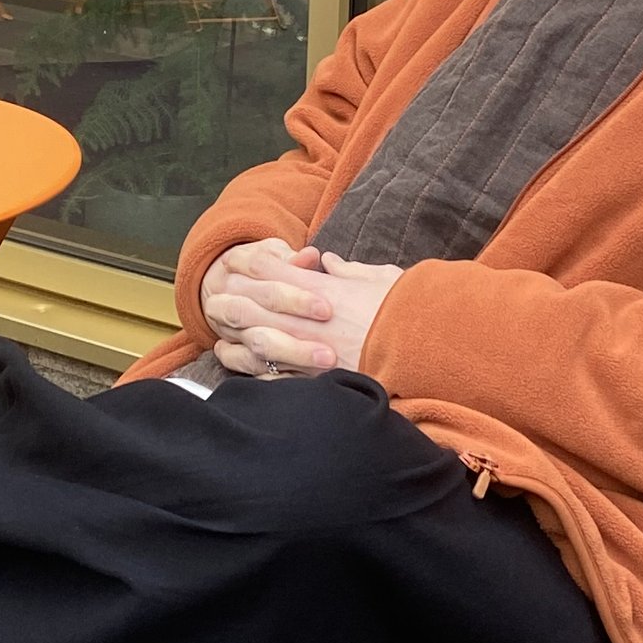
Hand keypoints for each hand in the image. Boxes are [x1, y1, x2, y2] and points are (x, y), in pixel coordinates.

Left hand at [199, 238, 402, 378]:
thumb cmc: (409, 311)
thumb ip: (349, 271)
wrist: (428, 351)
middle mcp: (305, 318)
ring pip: (252, 338)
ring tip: (220, 334)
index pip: (266, 267)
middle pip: (249, 301)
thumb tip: (328, 262)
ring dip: (233, 334)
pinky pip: (270, 375)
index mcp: (319, 288)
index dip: (246, 263)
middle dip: (229, 297)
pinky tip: (241, 365)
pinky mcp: (313, 380)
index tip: (235, 264)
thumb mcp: (380, 278)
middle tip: (215, 297)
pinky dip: (251, 368)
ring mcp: (306, 350)